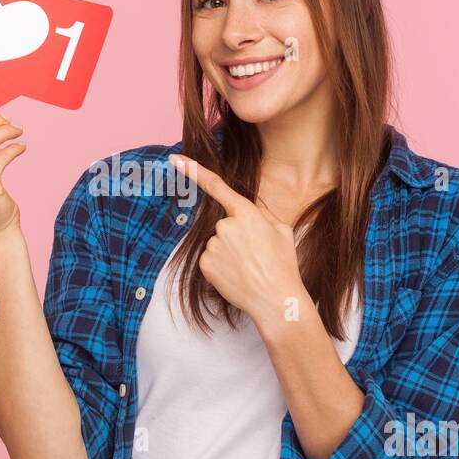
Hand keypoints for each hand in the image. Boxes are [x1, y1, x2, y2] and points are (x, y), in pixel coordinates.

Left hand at [169, 153, 308, 326]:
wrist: (275, 300)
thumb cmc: (283, 265)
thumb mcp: (281, 230)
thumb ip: (260, 214)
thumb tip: (247, 210)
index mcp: (246, 213)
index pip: (216, 186)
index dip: (192, 170)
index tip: (174, 159)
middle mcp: (225, 226)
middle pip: (224, 224)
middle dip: (236, 235)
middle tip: (255, 254)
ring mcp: (213, 245)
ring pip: (217, 242)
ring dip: (229, 251)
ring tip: (249, 267)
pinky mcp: (205, 263)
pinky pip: (210, 258)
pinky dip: (221, 265)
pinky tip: (236, 274)